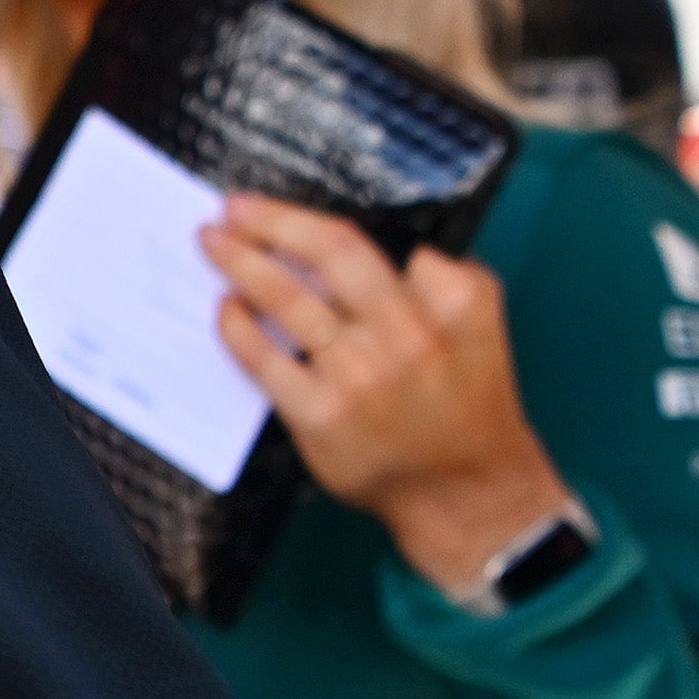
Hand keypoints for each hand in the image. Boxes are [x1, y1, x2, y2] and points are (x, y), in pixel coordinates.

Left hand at [205, 193, 574, 595]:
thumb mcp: (484, 325)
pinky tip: (227, 307)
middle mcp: (406, 335)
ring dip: (242, 263)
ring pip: (290, 300)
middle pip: (329, 254)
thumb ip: (450, 279)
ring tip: (214, 242)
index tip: (272, 211)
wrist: (465, 490)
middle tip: (234, 207)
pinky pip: (266, 359)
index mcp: (448, 305)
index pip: (369, 245)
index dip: (308, 222)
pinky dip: (238, 327)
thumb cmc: (467, 403)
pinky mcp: (322, 415)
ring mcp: (360, 376)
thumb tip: (403, 251)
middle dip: (273, 222)